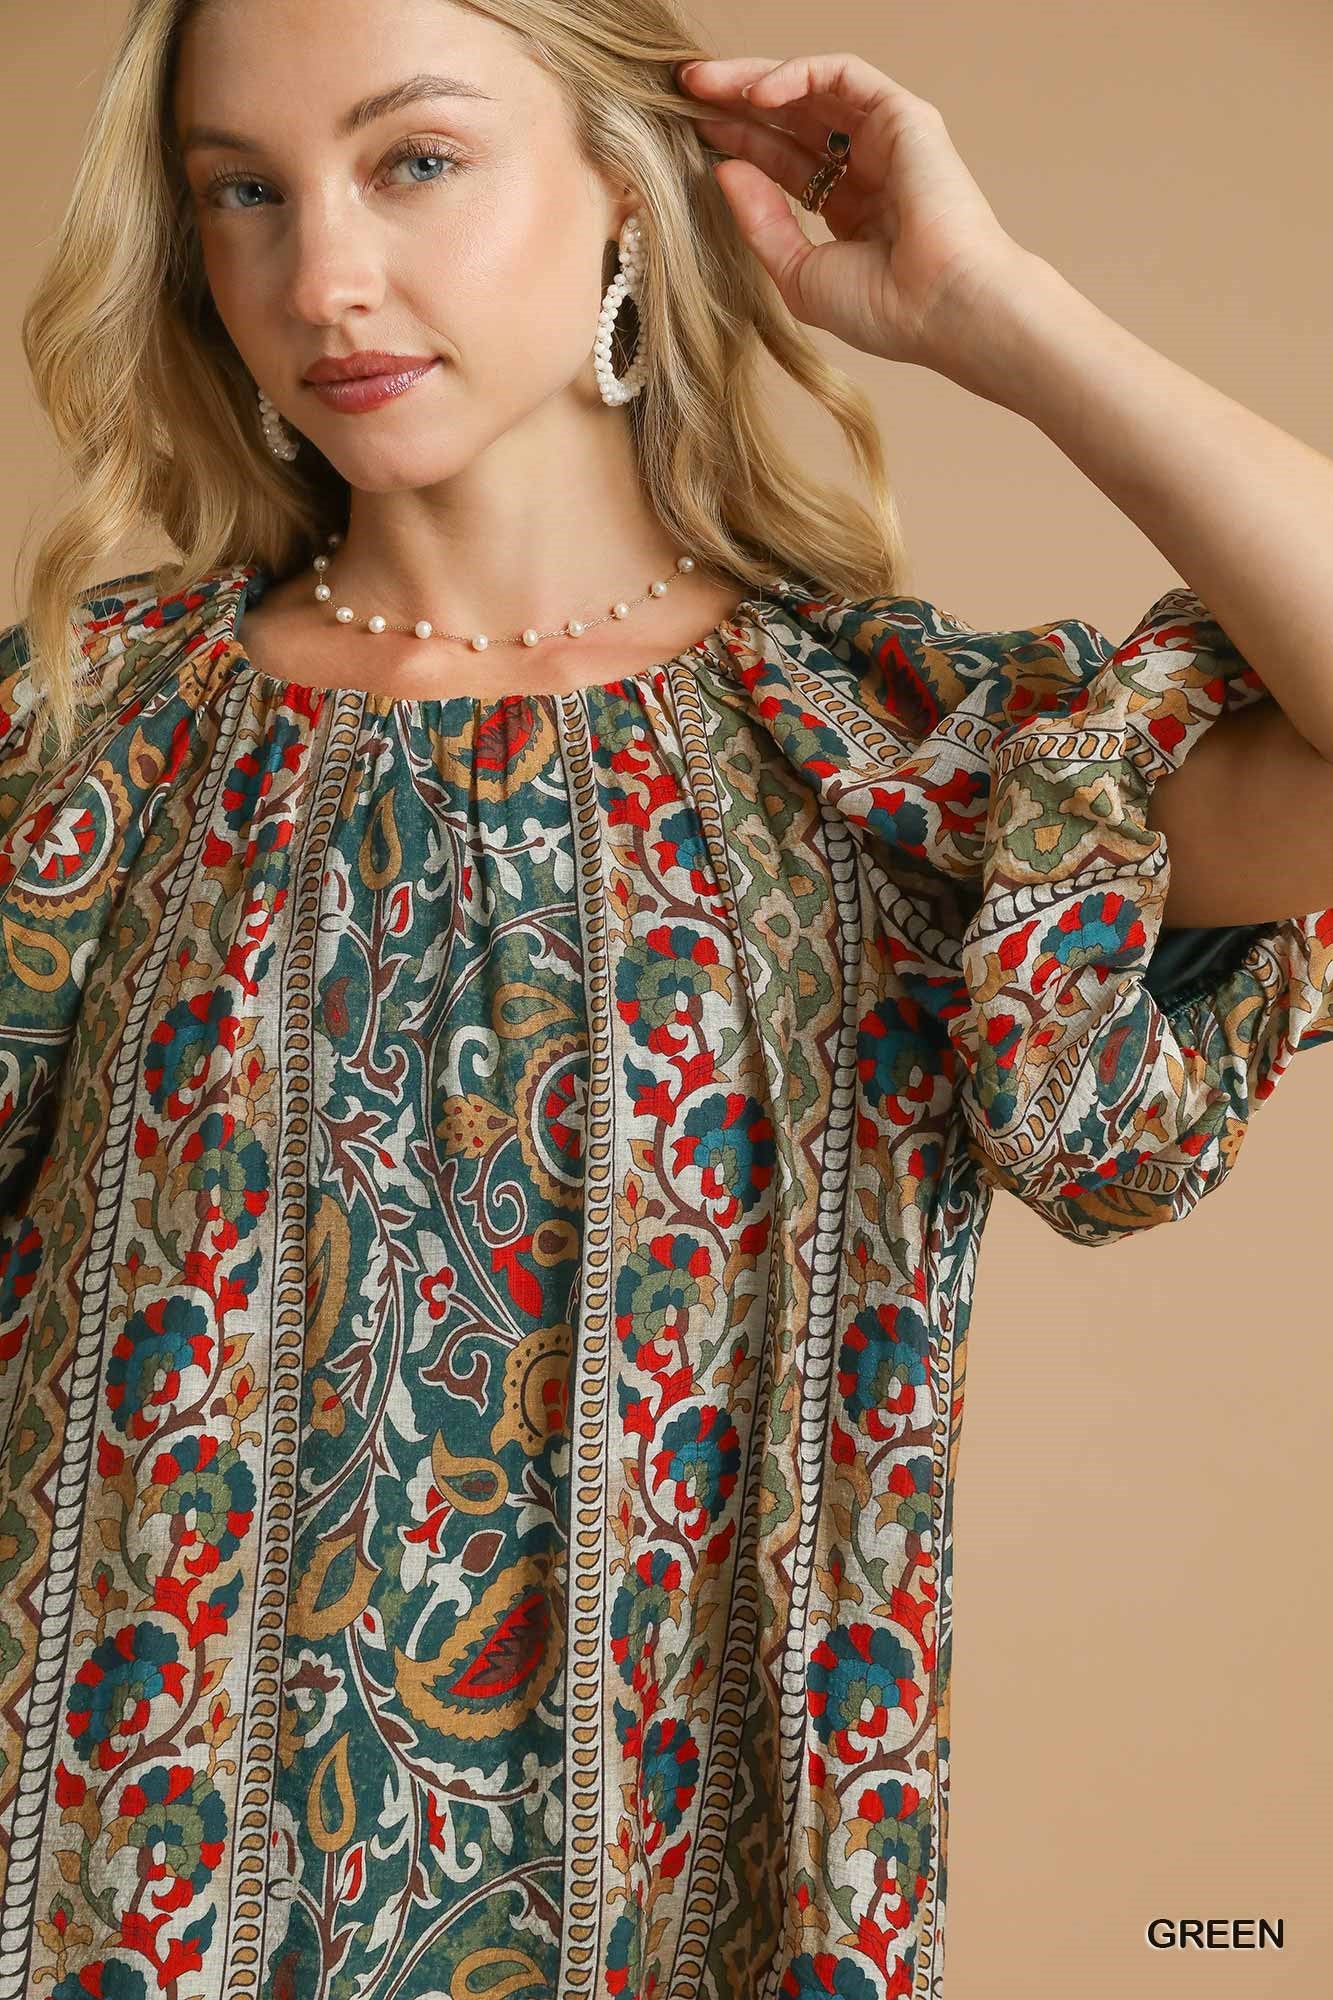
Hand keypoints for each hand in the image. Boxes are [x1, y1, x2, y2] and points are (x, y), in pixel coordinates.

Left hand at [677, 51, 1032, 369]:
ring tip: (703, 83)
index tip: (688, 131)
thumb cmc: (883, 309)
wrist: (942, 308)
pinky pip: (843, 76)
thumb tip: (723, 168)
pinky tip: (757, 93)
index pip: (782, 162)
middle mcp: (868, 170)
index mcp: (849, 211)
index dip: (736, 142)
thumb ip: (760, 222)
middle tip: (681, 89)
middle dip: (735, 101)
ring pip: (811, 90)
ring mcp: (888, 140)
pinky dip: (798, 75)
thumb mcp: (798, 273)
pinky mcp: (904, 117)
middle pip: (791, 120)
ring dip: (754, 80)